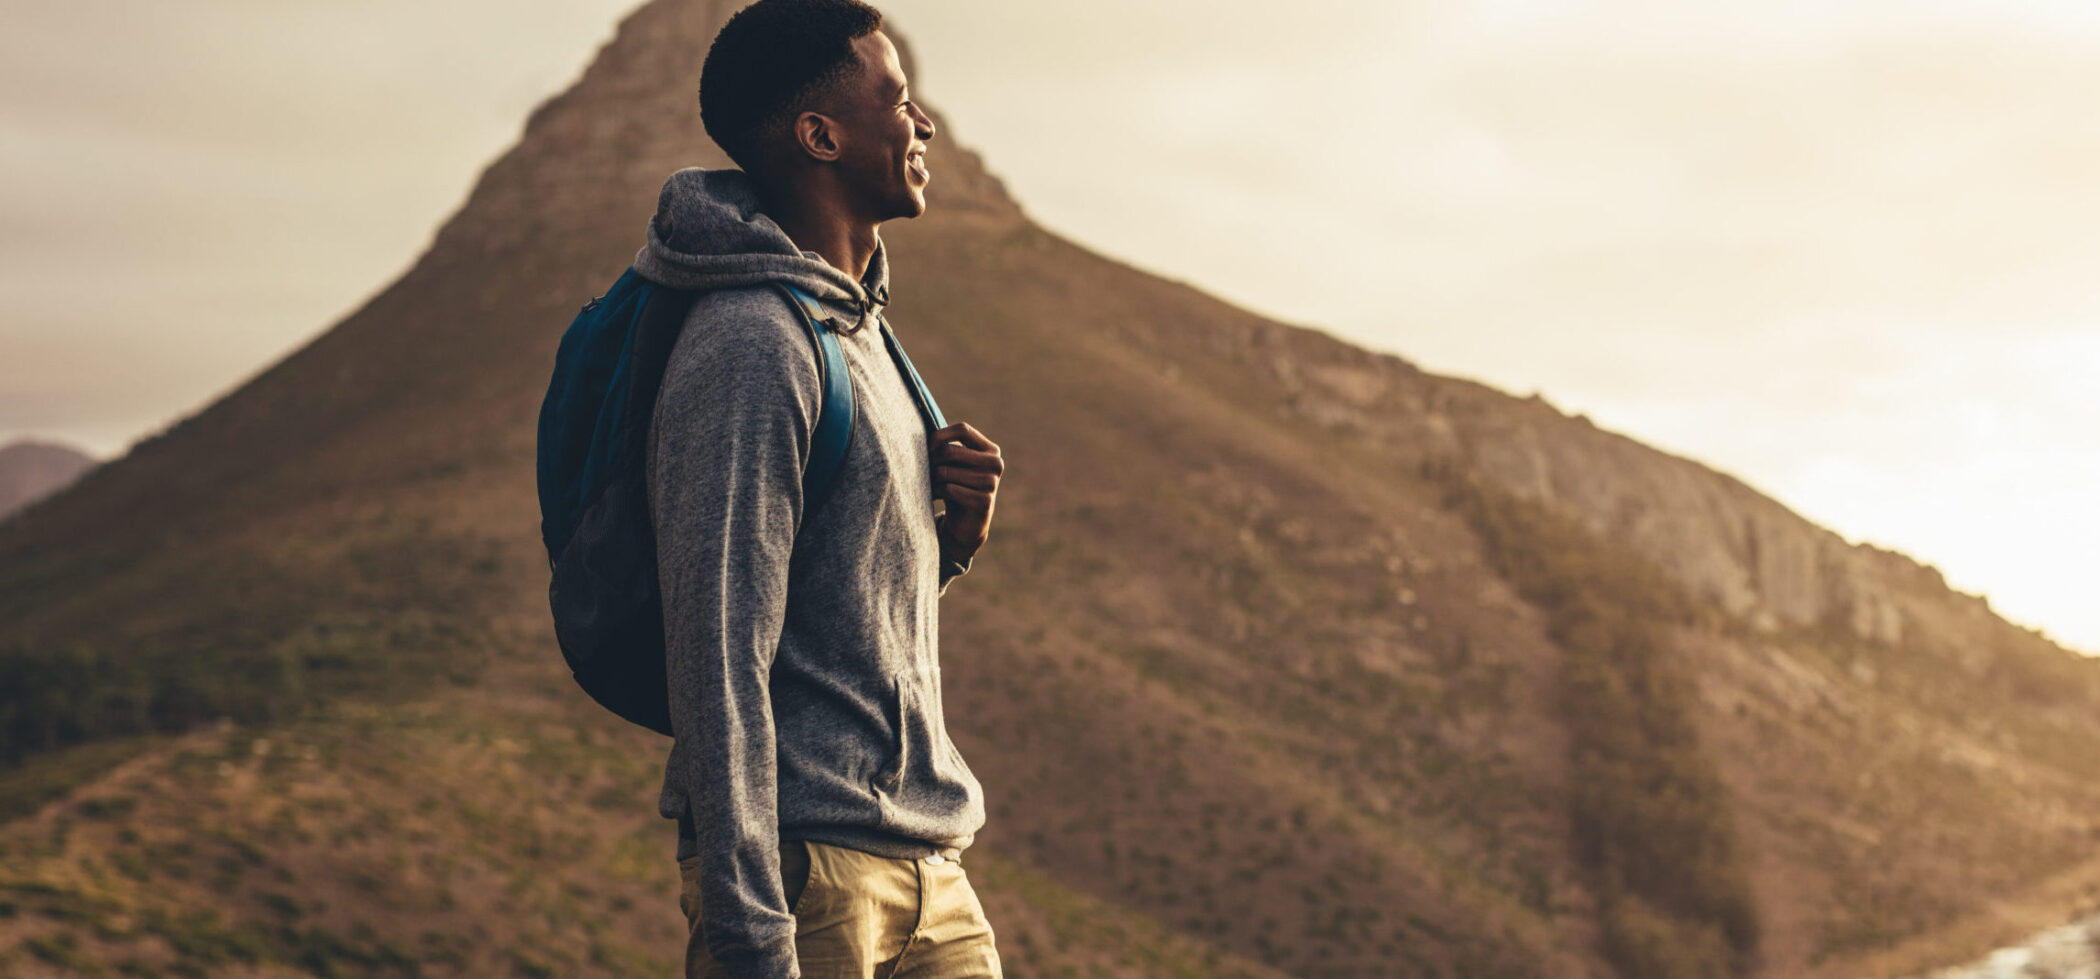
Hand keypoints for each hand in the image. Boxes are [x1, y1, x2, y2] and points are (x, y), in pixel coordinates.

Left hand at [930, 421, 1001, 562]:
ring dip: (932, 479)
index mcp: (990, 450)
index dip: (939, 435)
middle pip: (950, 450)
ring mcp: (992, 483)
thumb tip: (919, 429)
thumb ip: (946, 446)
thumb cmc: (957, 486)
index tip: (927, 448)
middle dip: (931, 461)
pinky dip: (937, 492)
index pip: (962, 429)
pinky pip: (949, 489)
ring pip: (946, 471)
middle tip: (926, 472)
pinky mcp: (984, 501)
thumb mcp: (954, 464)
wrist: (966, 523)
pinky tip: (936, 496)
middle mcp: (995, 463)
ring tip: (931, 485)